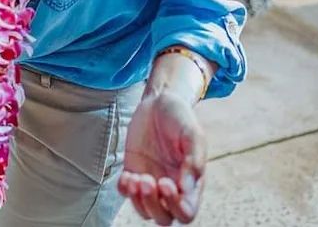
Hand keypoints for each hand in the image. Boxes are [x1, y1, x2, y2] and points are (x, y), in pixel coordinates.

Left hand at [118, 92, 206, 224]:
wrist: (159, 102)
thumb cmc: (180, 118)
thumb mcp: (192, 134)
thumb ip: (194, 159)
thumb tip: (187, 187)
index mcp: (191, 183)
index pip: (186, 212)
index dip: (176, 206)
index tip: (166, 182)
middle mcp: (171, 187)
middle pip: (163, 217)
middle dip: (153, 205)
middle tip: (147, 179)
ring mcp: (151, 180)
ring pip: (144, 210)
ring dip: (137, 200)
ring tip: (134, 177)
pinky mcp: (133, 170)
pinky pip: (126, 192)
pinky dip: (124, 189)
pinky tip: (126, 175)